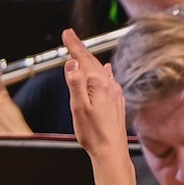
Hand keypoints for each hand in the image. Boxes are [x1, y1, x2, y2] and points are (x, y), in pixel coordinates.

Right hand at [59, 29, 135, 184]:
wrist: (111, 151)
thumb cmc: (94, 134)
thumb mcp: (79, 108)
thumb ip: (75, 83)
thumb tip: (72, 63)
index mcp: (98, 84)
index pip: (82, 59)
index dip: (73, 45)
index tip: (67, 33)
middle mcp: (109, 85)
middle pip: (91, 61)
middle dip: (80, 48)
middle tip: (70, 36)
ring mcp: (114, 93)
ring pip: (100, 70)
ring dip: (89, 59)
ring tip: (81, 51)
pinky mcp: (116, 101)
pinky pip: (108, 79)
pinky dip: (102, 71)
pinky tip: (106, 69)